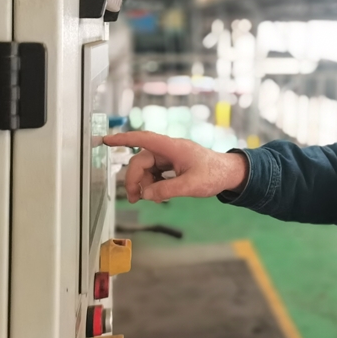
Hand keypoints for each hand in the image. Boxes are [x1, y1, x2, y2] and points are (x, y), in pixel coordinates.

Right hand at [104, 131, 248, 202]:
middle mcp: (169, 150)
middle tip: (135, 198)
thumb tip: (146, 195)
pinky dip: (152, 183)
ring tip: (149, 198)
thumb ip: (166, 190)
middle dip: (135, 179)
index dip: (124, 139)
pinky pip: (155, 172)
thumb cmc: (215, 174)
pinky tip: (156, 194)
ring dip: (144, 183)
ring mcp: (171, 157)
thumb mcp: (190, 186)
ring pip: (147, 168)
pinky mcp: (173, 164)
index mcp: (173, 148)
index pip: (144, 139)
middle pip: (141, 160)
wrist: (230, 173)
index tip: (106, 140)